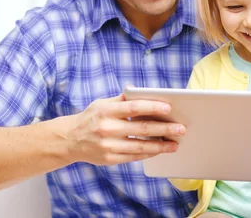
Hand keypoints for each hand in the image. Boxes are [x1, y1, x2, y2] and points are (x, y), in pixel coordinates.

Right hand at [67, 93, 185, 164]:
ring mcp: (108, 145)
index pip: (133, 107)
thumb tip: (143, 92)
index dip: (152, 107)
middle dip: (164, 129)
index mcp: (107, 110)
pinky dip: (149, 153)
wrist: (70, 140)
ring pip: (140, 146)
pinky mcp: (110, 159)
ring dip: (160, 145)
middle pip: (141, 129)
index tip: (169, 108)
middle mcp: (107, 128)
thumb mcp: (103, 103)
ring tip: (175, 144)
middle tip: (180, 129)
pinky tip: (160, 150)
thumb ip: (123, 99)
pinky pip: (134, 157)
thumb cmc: (92, 117)